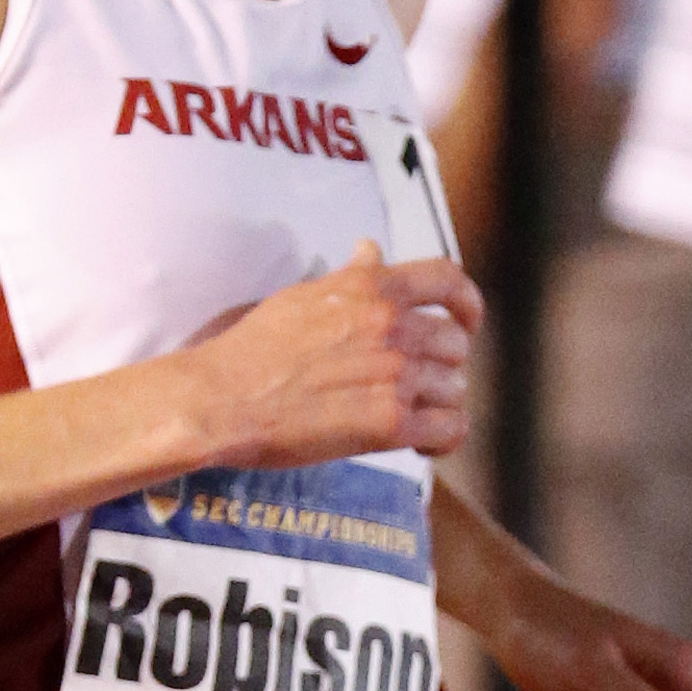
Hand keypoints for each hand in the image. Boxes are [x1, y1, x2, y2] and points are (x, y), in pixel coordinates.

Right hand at [193, 243, 483, 466]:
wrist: (224, 399)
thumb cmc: (254, 349)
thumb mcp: (305, 295)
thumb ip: (351, 276)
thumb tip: (370, 250)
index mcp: (373, 290)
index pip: (449, 280)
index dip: (466, 302)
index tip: (465, 321)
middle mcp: (392, 327)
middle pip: (455, 343)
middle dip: (443, 364)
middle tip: (420, 380)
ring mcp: (395, 376)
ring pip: (455, 388)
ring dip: (439, 402)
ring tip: (415, 412)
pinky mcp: (390, 425)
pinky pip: (449, 429)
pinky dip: (443, 437)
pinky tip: (424, 440)